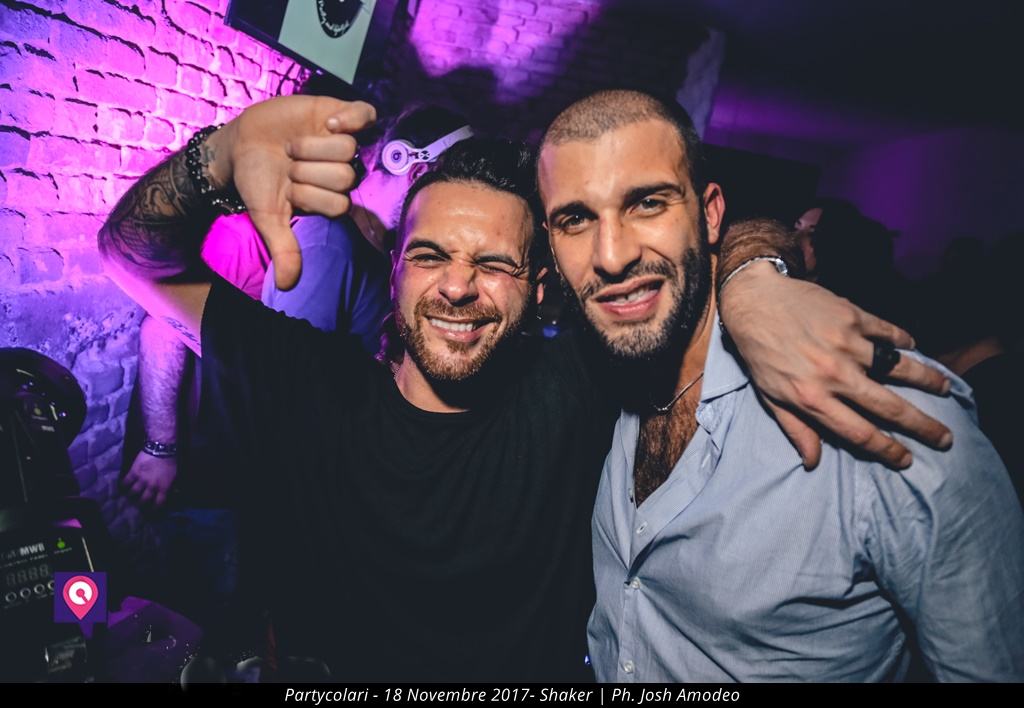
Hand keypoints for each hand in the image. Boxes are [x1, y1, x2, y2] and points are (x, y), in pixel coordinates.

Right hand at [123, 452, 177, 507]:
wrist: (161, 447)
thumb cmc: (171, 461)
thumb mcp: (175, 475)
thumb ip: (172, 486)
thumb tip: (174, 493)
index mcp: (163, 488)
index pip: (158, 503)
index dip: (154, 510)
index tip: (151, 512)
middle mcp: (152, 486)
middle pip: (143, 500)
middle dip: (141, 505)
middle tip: (138, 505)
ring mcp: (141, 480)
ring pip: (133, 493)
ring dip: (131, 496)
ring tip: (129, 497)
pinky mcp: (133, 472)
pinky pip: (125, 482)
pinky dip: (123, 486)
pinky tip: (122, 487)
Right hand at [208, 96, 376, 290]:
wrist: (241, 145)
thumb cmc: (258, 182)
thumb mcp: (268, 217)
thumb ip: (284, 248)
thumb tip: (287, 285)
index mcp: (332, 199)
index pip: (340, 205)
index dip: (310, 197)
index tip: (288, 190)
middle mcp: (342, 172)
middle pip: (346, 176)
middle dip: (308, 171)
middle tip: (289, 166)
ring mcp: (343, 142)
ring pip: (349, 149)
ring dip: (313, 147)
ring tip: (293, 146)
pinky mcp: (339, 113)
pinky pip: (366, 114)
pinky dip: (350, 118)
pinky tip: (327, 122)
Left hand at [720, 261, 952, 469]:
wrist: (754, 302)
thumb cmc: (759, 353)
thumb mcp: (770, 397)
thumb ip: (796, 428)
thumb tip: (813, 462)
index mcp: (812, 399)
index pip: (860, 433)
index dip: (887, 450)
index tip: (907, 460)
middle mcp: (834, 375)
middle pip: (889, 407)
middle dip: (922, 426)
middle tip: (945, 438)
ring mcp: (847, 344)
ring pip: (899, 366)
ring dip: (927, 380)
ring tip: (945, 389)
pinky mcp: (852, 316)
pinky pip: (888, 332)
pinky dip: (904, 340)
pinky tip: (913, 347)